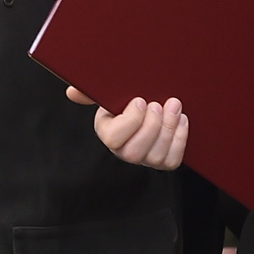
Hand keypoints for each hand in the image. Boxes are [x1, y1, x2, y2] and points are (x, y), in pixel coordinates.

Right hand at [69, 86, 187, 169]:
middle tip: (158, 104)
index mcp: (107, 133)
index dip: (130, 121)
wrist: (151, 104)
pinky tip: (181, 120)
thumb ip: (91, 92)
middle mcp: (124, 151)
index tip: (140, 100)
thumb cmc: (127, 98)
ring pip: (155, 157)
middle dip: (150, 127)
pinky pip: (172, 160)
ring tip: (174, 107)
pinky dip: (179, 140)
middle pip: (134, 153)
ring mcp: (144, 159)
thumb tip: (72, 92)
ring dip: (168, 130)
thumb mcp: (109, 93)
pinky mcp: (163, 161)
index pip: (113, 138)